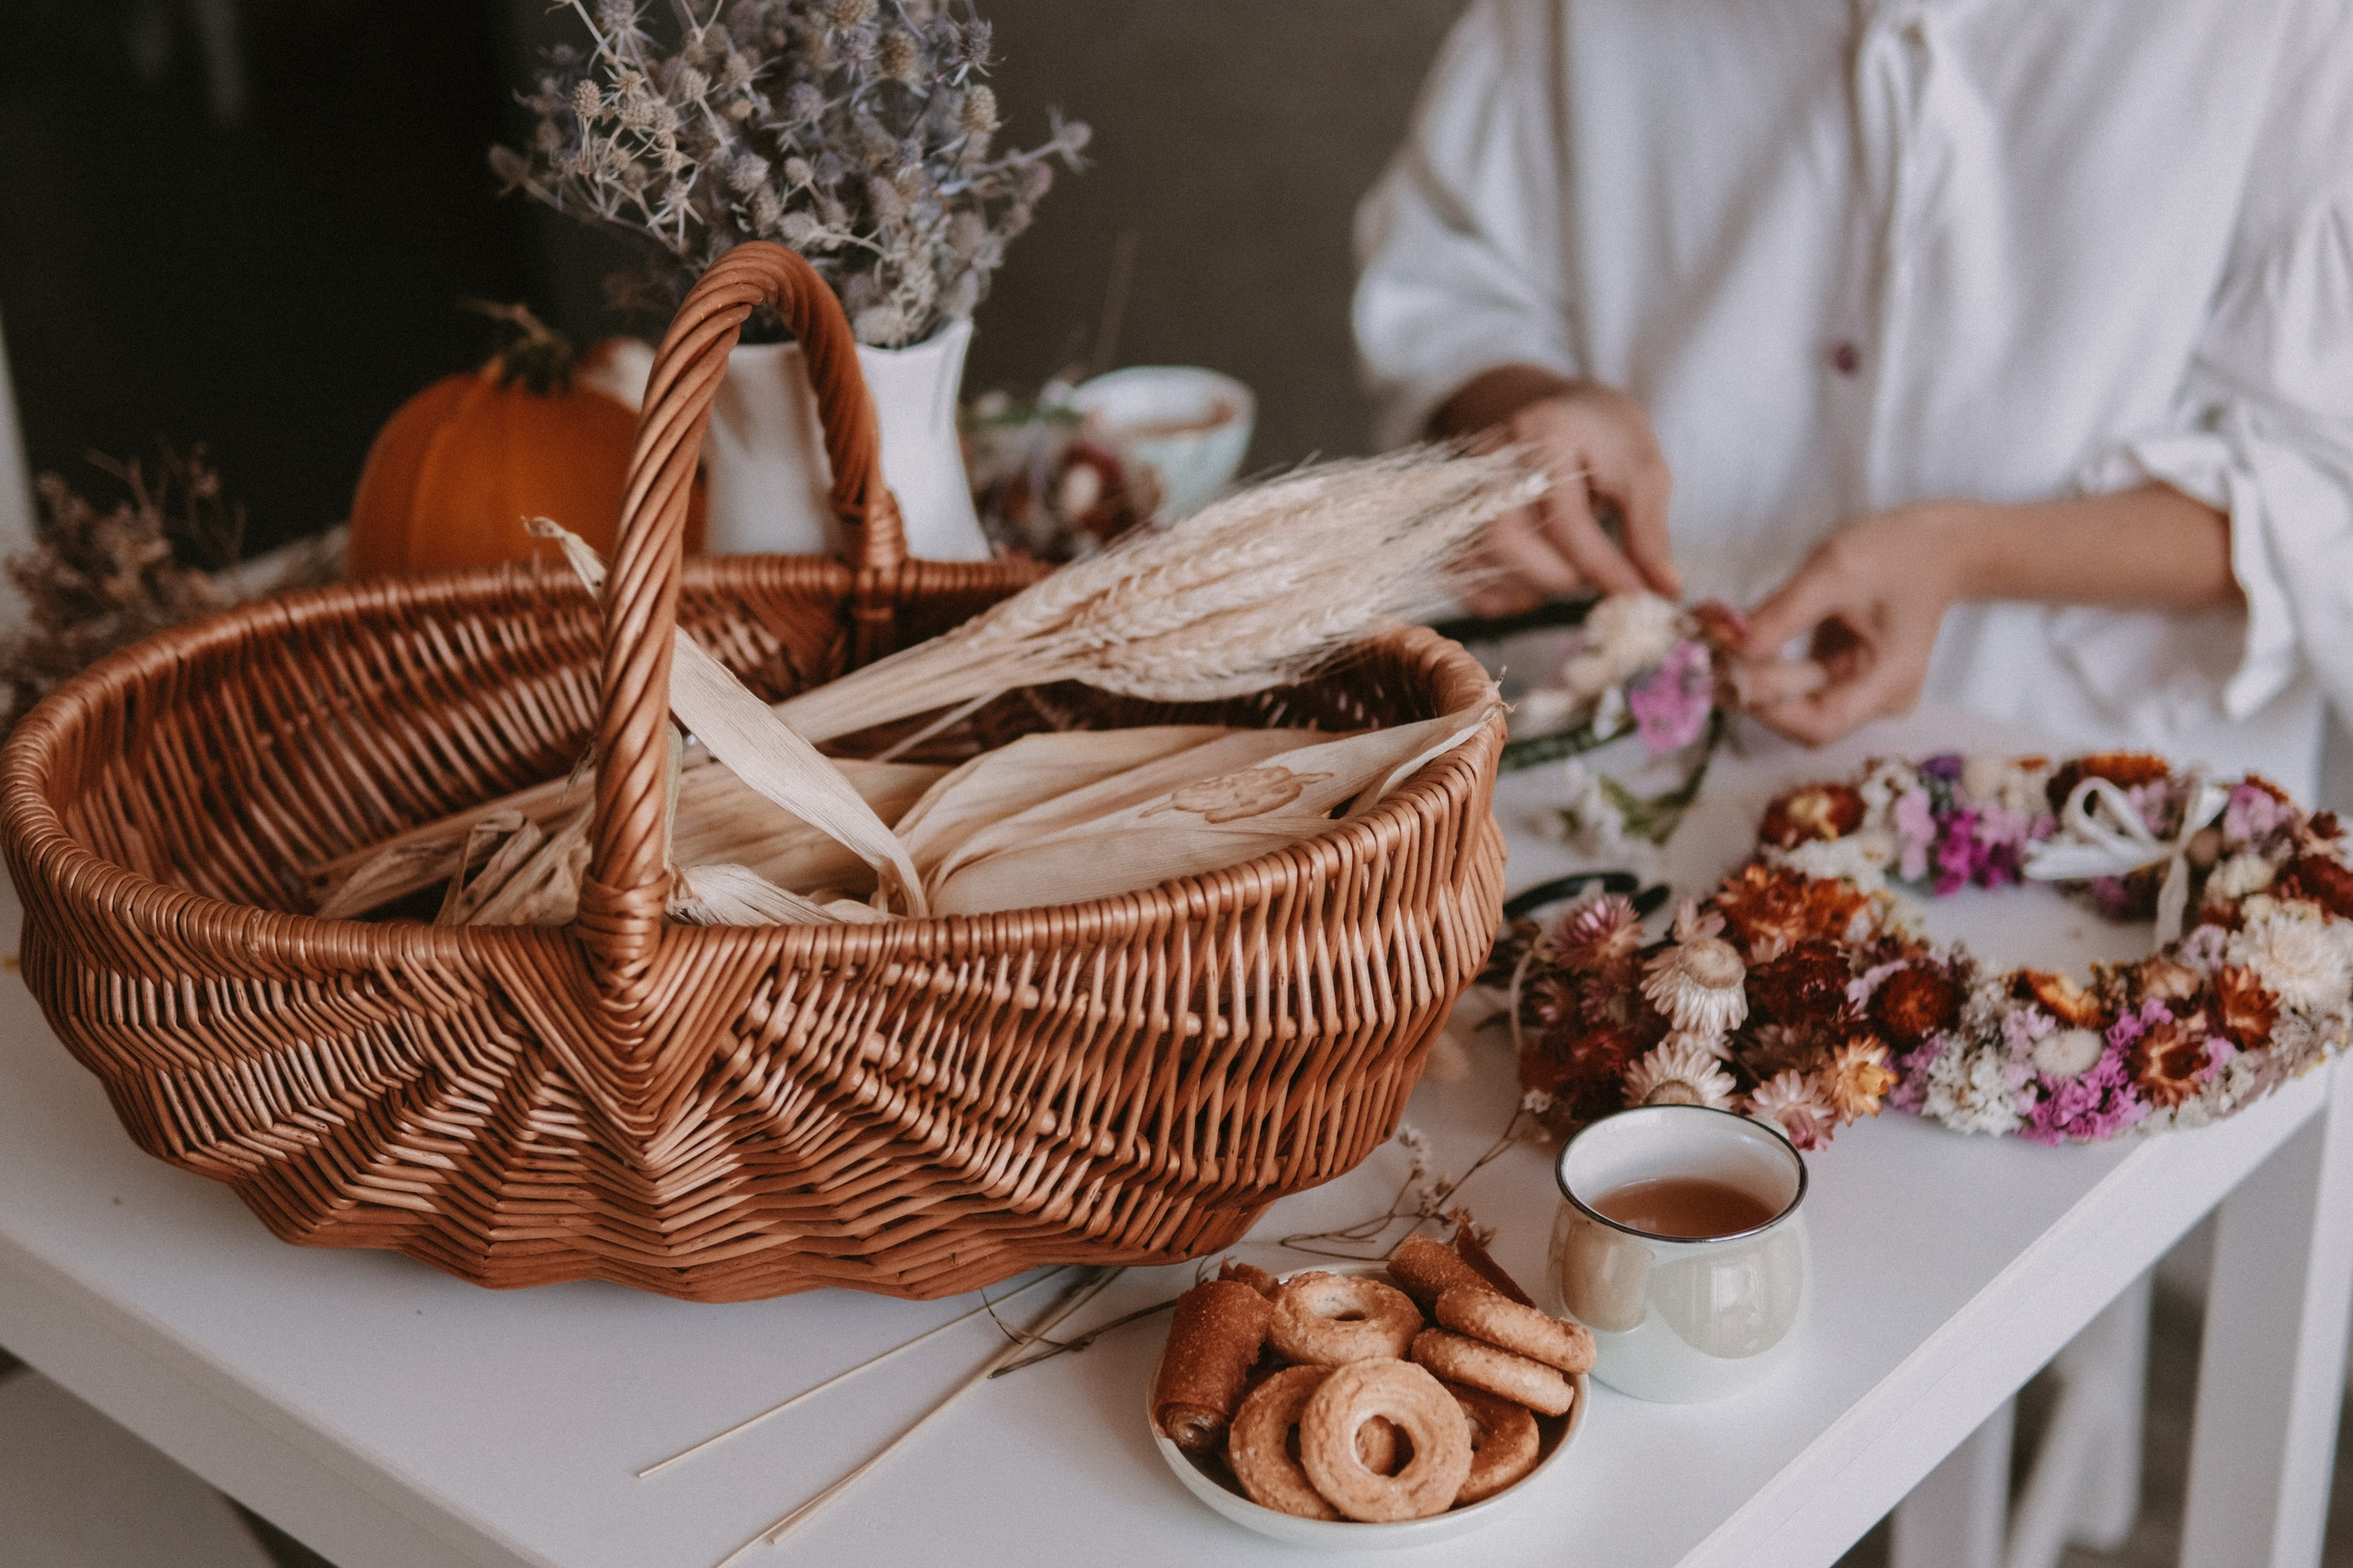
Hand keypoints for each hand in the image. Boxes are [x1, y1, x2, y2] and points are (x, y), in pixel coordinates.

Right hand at [1433, 366, 1679, 615]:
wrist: (1552, 410)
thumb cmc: (1601, 437)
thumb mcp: (1641, 467)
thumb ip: (1649, 530)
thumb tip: (1663, 591)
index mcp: (1543, 430)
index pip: (1565, 517)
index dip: (1602, 565)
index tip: (1635, 596)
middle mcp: (1489, 455)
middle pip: (1505, 538)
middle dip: (1557, 577)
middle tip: (1594, 582)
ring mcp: (1460, 483)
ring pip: (1477, 557)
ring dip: (1528, 586)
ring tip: (1568, 576)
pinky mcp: (1450, 513)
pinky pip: (1457, 570)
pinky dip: (1495, 595)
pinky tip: (1531, 588)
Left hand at [1737, 503, 1975, 744]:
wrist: (1942, 543)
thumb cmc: (1898, 551)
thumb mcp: (1835, 571)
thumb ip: (1782, 614)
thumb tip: (1729, 648)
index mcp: (1889, 683)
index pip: (1820, 721)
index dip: (1768, 708)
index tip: (1724, 677)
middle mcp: (1878, 698)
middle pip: (1804, 716)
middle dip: (1754, 691)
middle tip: (1704, 664)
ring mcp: (1863, 688)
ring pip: (1797, 700)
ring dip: (1755, 679)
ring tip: (1713, 652)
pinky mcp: (1847, 673)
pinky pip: (1801, 680)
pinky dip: (1768, 664)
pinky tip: (1736, 646)